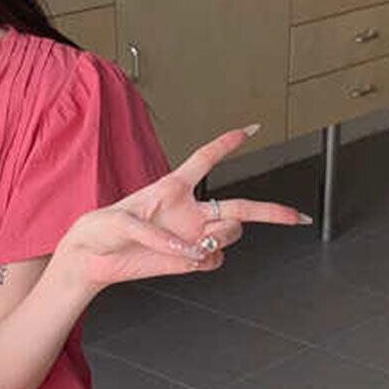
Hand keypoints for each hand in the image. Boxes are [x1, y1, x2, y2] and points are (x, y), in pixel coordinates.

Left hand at [57, 126, 312, 291]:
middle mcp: (190, 211)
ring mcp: (192, 236)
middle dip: (273, 211)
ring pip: (231, 233)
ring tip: (200, 243)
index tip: (252, 128)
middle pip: (241, 205)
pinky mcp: (187, 260)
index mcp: (173, 187)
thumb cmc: (100, 229)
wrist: (91, 258)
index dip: (228, 142)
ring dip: (223, 236)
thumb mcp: (120, 221)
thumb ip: (155, 234)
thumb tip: (187, 249)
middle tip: (297, 217)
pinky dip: (205, 259)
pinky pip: (213, 260)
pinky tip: (187, 259)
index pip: (206, 158)